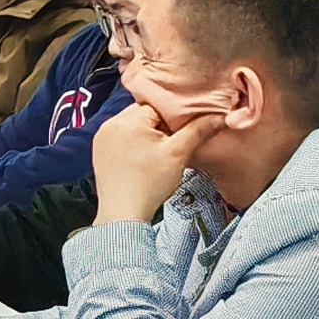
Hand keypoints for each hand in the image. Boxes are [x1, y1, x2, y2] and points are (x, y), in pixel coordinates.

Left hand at [89, 98, 216, 228]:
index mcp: (128, 119)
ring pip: (132, 125)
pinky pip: (121, 136)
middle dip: (159, 125)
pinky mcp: (99, 149)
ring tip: (156, 153)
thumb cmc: (148, 185)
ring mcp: (102, 137)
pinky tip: (143, 159)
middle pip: (144, 113)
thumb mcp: (178, 154)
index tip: (181, 131)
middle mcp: (111, 124)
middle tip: (171, 143)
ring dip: (146, 133)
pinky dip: (133, 143)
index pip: (158, 105)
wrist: (123, 214)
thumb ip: (197, 131)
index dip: (174, 118)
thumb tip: (218, 117)